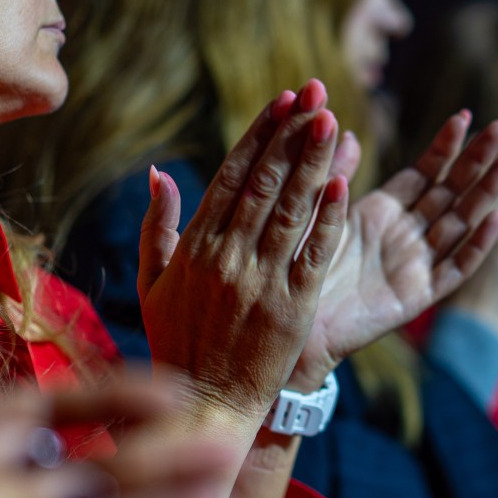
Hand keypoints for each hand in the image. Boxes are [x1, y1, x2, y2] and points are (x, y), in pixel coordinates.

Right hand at [136, 80, 348, 425]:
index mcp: (196, 248)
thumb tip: (160, 172)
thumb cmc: (177, 343)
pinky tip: (343, 183)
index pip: (232, 177)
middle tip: (317, 92)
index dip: (260, 134)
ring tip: (332, 120)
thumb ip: (159, 228)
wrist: (204, 405)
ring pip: (291, 210)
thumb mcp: (155, 284)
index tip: (283, 99)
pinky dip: (327, 219)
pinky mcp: (292, 308)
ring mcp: (261, 282)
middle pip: (265, 183)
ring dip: (313, 162)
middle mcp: (228, 257)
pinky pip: (313, 255)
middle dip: (292, 133)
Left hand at [286, 107, 497, 390]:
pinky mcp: (418, 295)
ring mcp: (416, 263)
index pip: (425, 171)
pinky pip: (455, 268)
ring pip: (462, 220)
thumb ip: (334, 175)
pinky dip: (478, 244)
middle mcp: (406, 233)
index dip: (446, 145)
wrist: (293, 324)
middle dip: (481, 158)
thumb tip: (345, 130)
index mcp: (382, 210)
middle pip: (453, 189)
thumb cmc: (297, 268)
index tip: (464, 115)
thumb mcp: (316, 213)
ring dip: (489, 191)